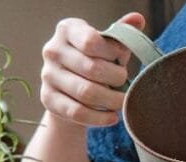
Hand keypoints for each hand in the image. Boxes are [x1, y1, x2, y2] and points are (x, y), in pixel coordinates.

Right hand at [39, 12, 144, 126]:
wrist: (73, 90)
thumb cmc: (97, 61)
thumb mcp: (110, 46)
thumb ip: (122, 34)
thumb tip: (138, 18)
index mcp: (68, 30)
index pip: (91, 42)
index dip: (113, 53)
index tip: (122, 59)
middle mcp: (53, 50)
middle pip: (92, 69)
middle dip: (117, 79)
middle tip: (125, 83)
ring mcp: (47, 75)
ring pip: (86, 92)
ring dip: (112, 100)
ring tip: (122, 101)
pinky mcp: (48, 99)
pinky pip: (77, 112)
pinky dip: (99, 118)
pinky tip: (113, 117)